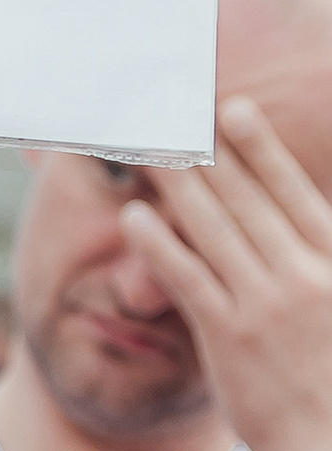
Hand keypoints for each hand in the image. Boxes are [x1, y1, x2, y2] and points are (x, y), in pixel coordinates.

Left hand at [129, 100, 331, 450]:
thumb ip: (318, 266)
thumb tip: (296, 230)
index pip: (293, 191)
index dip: (259, 148)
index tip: (232, 113)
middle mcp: (303, 272)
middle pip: (247, 199)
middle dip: (208, 154)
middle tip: (173, 116)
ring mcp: (264, 303)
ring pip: (214, 229)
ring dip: (177, 186)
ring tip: (149, 153)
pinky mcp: (229, 337)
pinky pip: (188, 278)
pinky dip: (160, 245)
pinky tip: (137, 219)